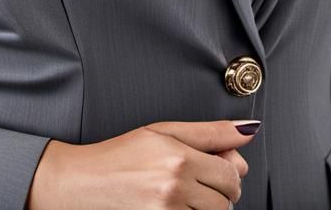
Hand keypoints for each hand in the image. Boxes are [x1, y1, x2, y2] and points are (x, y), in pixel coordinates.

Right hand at [26, 118, 259, 209]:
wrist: (80, 184)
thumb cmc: (120, 155)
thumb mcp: (163, 131)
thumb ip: (210, 132)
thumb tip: (250, 129)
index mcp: (180, 159)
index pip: (232, 173)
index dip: (228, 170)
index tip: (215, 164)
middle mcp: (175, 189)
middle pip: (227, 201)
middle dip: (218, 192)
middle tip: (195, 181)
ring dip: (205, 209)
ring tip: (180, 194)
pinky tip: (173, 206)